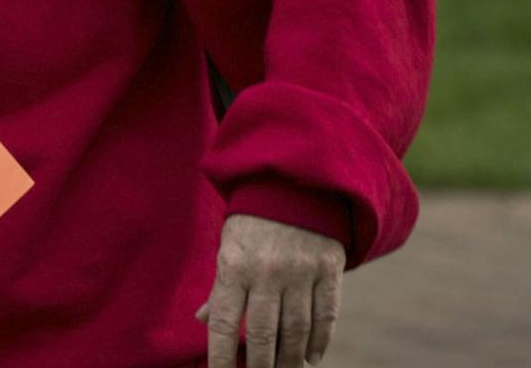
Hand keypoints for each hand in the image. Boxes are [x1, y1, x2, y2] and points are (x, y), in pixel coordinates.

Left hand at [199, 213, 345, 367]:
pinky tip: (312, 358)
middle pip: (262, 334)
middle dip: (260, 366)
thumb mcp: (228, 246)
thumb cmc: (253, 220)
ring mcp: (300, 270)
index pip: (223, 322)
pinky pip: (325, 315)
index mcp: (234, 265)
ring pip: (295, 331)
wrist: (294, 182)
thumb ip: (219, 286)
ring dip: (290, 360)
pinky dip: (319, 342)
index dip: (221, 357)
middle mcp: (266, 271)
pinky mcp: (328, 268)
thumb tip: (202, 320)